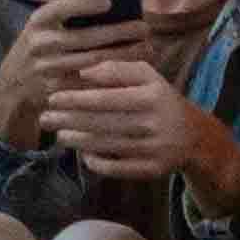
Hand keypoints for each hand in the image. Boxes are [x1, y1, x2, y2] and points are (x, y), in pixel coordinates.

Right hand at [0, 0, 133, 152]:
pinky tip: (133, 71)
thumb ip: (64, 17)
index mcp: (38, 22)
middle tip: (144, 27)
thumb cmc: (37, 49)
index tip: (108, 1)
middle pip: (85, 37)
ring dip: (123, 54)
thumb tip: (106, 1)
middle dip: (119, 32)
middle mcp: (41, 44)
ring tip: (147, 47)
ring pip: (93, 61)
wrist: (12, 87)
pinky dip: (113, 76)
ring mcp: (49, 69)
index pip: (60, 8)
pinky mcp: (58, 91)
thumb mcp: (41, 28)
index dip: (83, 4)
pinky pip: (91, 83)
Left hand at [44, 54, 239, 209]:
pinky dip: (97, 163)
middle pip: (103, 123)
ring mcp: (153, 149)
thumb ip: (116, 69)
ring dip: (78, 141)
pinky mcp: (152, 171)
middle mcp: (153, 124)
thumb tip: (84, 72)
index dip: (76, 99)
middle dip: (69, 121)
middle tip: (45, 118)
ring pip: (107, 146)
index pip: (106, 98)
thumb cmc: (161, 99)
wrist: (194, 136)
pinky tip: (82, 154)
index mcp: (151, 96)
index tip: (53, 98)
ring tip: (58, 135)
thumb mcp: (147, 75)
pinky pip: (118, 169)